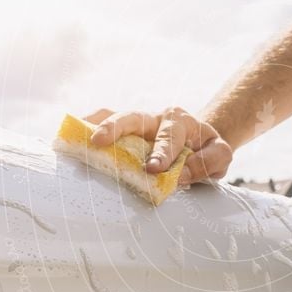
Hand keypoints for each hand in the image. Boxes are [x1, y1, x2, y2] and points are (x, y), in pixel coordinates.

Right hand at [84, 107, 232, 185]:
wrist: (199, 139)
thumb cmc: (207, 150)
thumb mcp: (219, 156)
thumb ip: (209, 162)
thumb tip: (181, 175)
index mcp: (181, 122)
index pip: (170, 138)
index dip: (162, 154)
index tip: (153, 169)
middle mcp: (156, 117)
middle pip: (133, 117)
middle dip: (116, 128)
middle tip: (98, 141)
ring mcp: (138, 122)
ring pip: (115, 116)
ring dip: (95, 125)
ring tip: (77, 134)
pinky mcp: (125, 129)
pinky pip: (104, 120)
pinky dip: (88, 124)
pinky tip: (71, 134)